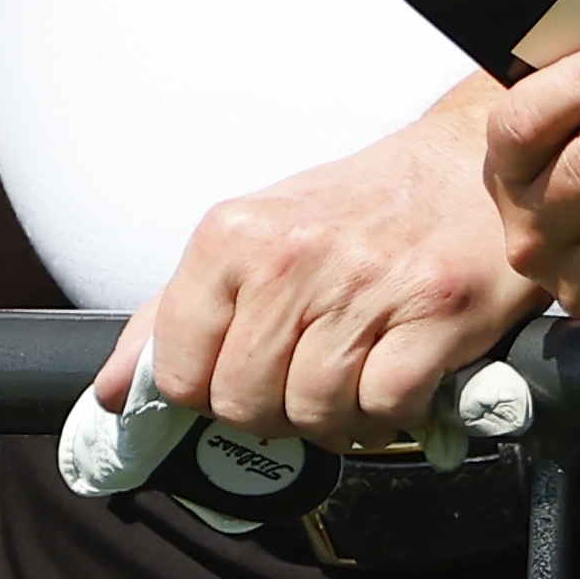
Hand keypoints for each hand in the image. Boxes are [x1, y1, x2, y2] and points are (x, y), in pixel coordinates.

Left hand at [91, 93, 544, 446]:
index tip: (242, 372)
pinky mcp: (434, 313)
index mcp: (234, 234)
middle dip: (274, 409)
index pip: (179, 370)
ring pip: (313, 415)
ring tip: (357, 370)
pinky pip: (383, 411)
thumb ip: (177, 314)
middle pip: (243, 403)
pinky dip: (390, 412)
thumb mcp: (256, 238)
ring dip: (337, 415)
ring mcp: (365, 285)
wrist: (469, 163)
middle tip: (308, 372)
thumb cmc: (360, 209)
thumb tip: (111, 391)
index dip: (209, 390)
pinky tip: (398, 373)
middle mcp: (292, 255)